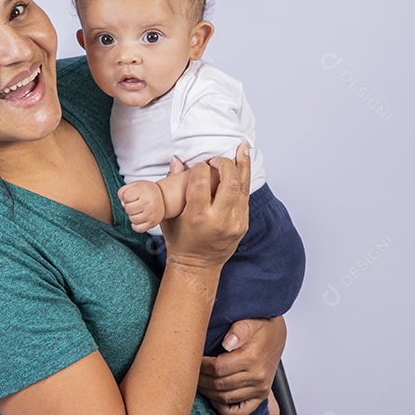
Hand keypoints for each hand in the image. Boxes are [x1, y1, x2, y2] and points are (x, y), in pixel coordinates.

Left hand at [118, 180, 165, 232]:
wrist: (163, 197)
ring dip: (132, 216)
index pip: (125, 196)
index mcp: (143, 191)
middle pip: (128, 209)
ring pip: (133, 219)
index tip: (130, 196)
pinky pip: (139, 229)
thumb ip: (124, 191)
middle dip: (128, 207)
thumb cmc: (147, 191)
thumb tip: (122, 203)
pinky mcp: (153, 222)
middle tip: (134, 204)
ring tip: (137, 211)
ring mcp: (151, 213)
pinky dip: (136, 225)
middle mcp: (148, 202)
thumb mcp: (135, 185)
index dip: (124, 197)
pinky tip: (139, 219)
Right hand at [160, 144, 250, 269]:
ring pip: (243, 187)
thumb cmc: (180, 240)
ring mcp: (234, 223)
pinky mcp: (242, 224)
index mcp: (197, 216)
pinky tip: (242, 167)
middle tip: (217, 159)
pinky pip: (245, 197)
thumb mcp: (169, 216)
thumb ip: (171, 187)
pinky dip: (243, 181)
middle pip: (229, 181)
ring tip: (242, 148)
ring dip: (243, 165)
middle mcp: (218, 219)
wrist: (198, 266)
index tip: (200, 165)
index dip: (202, 167)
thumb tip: (176, 160)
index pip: (202, 180)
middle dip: (225, 163)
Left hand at [199, 317, 285, 414]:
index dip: (201, 366)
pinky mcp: (261, 396)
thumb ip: (238, 330)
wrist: (277, 334)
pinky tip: (214, 398)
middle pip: (219, 384)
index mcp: (252, 357)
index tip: (193, 359)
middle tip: (190, 372)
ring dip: (208, 392)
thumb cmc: (261, 325)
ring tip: (198, 382)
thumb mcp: (250, 321)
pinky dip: (224, 409)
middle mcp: (258, 376)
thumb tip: (228, 342)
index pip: (217, 368)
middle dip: (200, 379)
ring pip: (226, 398)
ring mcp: (260, 388)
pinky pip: (241, 411)